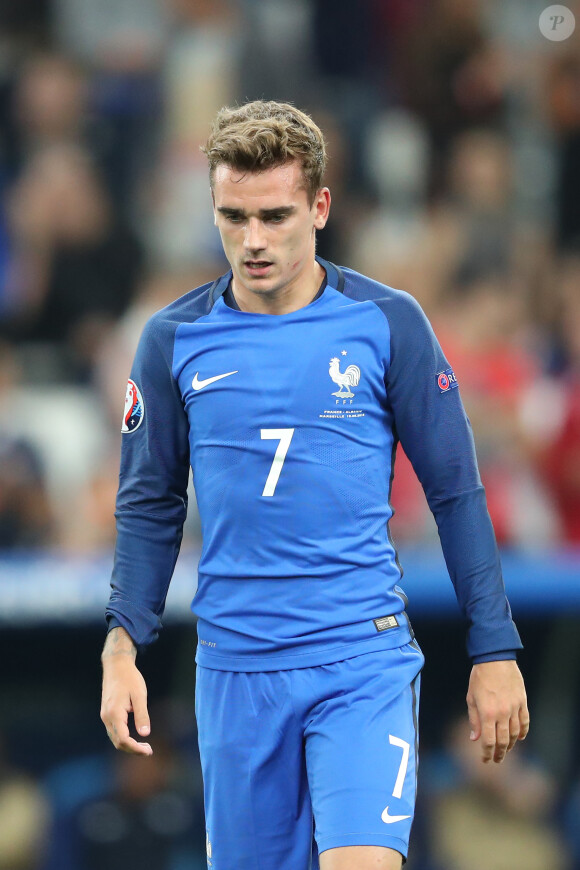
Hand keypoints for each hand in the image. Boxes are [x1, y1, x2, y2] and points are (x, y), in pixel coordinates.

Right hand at [100, 627, 152, 755]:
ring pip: (114, 737)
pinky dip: (123, 738)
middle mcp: (106, 717)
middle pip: (117, 742)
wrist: (116, 665)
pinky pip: (113, 731)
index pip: (123, 740)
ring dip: (128, 745)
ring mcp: (105, 715)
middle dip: (132, 749)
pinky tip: (134, 736)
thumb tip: (145, 734)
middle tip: (149, 750)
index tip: (149, 750)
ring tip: (144, 746)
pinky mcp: (106, 712)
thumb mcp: (140, 695)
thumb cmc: (130, 678)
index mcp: (114, 714)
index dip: (135, 748)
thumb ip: (142, 715)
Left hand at [466, 659, 528, 763]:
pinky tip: (520, 737)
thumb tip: (474, 738)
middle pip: (503, 741)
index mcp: (487, 713)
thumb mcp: (471, 698)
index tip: (485, 760)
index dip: (487, 753)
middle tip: (497, 760)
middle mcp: (502, 713)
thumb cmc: (479, 678)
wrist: (495, 659)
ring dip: (511, 744)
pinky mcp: (522, 702)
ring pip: (515, 734)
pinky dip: (523, 732)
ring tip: (506, 749)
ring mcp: (514, 708)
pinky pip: (525, 722)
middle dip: (500, 754)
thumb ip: (473, 719)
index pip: (489, 741)